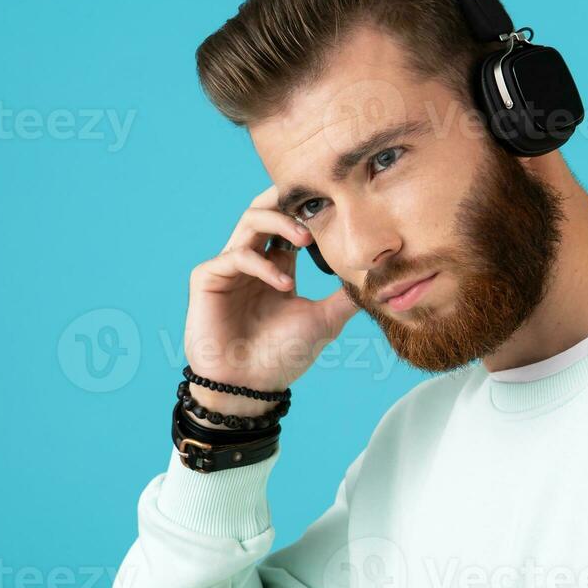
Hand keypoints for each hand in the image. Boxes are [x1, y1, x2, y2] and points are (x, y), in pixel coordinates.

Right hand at [183, 184, 358, 423]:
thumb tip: (379, 281)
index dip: (309, 213)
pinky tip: (284, 285)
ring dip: (280, 223)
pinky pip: (235, 256)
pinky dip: (263, 265)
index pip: (289, 225)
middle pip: (266, 210)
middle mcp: (252, 262)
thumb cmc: (282, 356)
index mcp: (276, 268)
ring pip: (250, 221)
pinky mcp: (207, 278)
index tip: (336, 208)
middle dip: (289, 199)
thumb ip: (346, 297)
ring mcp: (228, 267)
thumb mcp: (325, 321)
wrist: (250, 387)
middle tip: (317, 201)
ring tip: (306, 240)